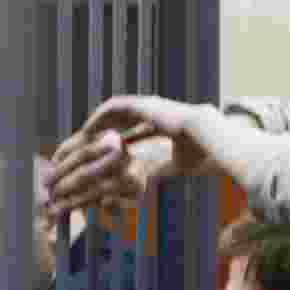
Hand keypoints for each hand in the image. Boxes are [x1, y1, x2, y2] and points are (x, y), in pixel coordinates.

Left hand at [47, 95, 209, 213]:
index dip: (119, 138)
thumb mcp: (176, 163)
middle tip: (84, 142)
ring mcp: (147, 104)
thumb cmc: (201, 152)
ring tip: (80, 137)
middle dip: (102, 128)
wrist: (208, 136)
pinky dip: (99, 119)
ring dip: (96, 123)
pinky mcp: (142, 104)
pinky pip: (112, 109)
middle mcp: (154, 110)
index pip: (135, 127)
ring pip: (113, 111)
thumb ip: (162, 170)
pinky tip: (88, 131)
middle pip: (120, 117)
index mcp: (164, 121)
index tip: (105, 150)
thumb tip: (152, 185)